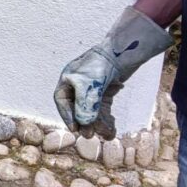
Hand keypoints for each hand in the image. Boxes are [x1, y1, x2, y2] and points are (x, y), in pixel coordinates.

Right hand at [53, 7, 172, 139]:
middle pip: (77, 108)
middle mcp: (77, 85)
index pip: (62, 102)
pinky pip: (102, 108)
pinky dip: (106, 118)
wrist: (123, 51)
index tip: (75, 130)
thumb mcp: (90, 85)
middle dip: (85, 122)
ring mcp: (92, 88)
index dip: (67, 116)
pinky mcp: (105, 90)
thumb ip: (85, 105)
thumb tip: (84, 124)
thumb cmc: (101, 63)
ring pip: (91, 110)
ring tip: (106, 134)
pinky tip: (112, 128)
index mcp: (67, 80)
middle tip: (90, 135)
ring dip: (98, 123)